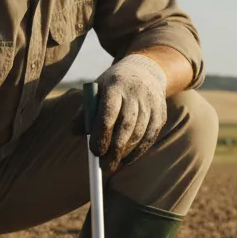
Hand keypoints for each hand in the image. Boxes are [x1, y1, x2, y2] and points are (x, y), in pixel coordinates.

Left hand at [90, 54, 167, 169]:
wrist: (146, 71)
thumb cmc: (113, 85)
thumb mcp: (97, 90)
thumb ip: (85, 111)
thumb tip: (75, 132)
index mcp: (116, 86)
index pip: (109, 113)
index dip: (102, 134)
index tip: (94, 151)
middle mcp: (136, 94)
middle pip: (126, 126)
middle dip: (114, 149)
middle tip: (103, 166)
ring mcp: (151, 104)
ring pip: (139, 134)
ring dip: (125, 153)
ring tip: (112, 165)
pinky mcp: (160, 114)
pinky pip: (150, 138)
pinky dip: (138, 152)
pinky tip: (126, 161)